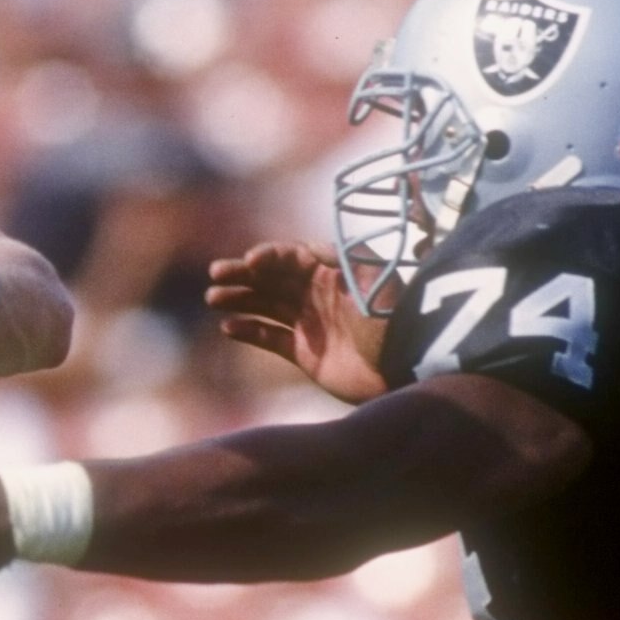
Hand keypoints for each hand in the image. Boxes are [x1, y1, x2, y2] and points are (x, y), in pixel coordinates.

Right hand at [204, 242, 391, 403]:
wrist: (405, 371)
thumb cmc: (393, 322)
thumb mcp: (374, 283)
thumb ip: (342, 261)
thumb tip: (309, 248)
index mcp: (332, 273)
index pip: (292, 257)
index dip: (270, 256)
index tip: (251, 261)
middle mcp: (316, 294)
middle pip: (272, 278)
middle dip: (244, 274)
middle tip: (216, 273)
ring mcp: (309, 323)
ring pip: (266, 305)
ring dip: (240, 299)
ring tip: (214, 298)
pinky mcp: (305, 353)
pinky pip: (271, 338)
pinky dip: (250, 331)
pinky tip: (229, 327)